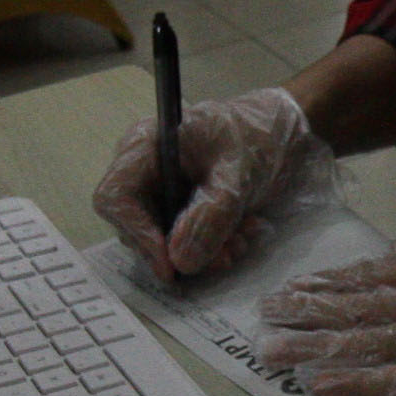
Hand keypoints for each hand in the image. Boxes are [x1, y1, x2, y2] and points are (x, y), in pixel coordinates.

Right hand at [93, 85, 331, 281]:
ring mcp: (159, 191)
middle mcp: (143, 171)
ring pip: (162, 241)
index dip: (137, 233)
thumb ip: (211, 216)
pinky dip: (211, 246)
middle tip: (224, 256)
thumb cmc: (256, 135)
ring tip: (242, 240)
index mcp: (146, 146)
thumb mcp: (238, 174)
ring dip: (202, 252)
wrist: (280, 131)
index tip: (170, 263)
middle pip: (135, 226)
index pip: (115, 197)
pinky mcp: (178, 208)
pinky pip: (182, 240)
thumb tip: (180, 261)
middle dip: (179, 250)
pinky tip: (242, 235)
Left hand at [255, 227, 395, 395]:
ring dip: (317, 344)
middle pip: (364, 303)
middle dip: (311, 310)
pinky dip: (358, 382)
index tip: (298, 286)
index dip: (335, 281)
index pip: (382, 271)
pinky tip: (321, 385)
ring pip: (371, 338)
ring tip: (272, 350)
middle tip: (264, 315)